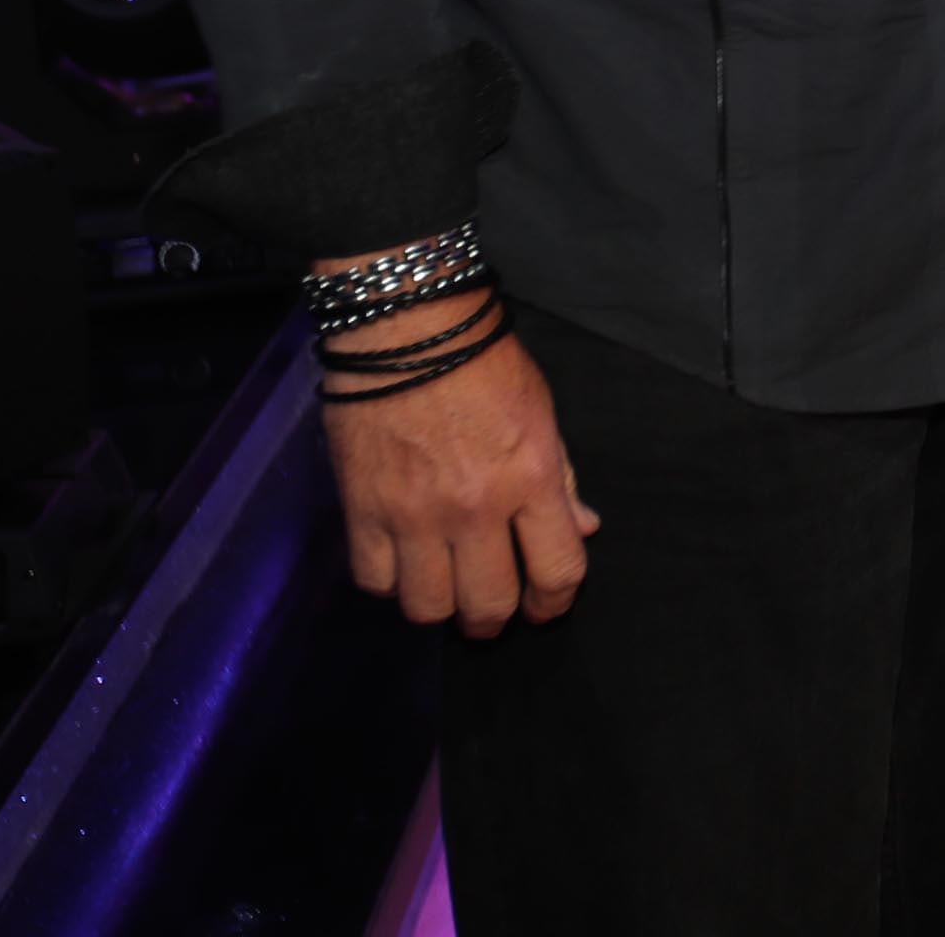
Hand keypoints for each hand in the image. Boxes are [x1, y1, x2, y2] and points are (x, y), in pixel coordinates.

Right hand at [321, 303, 597, 635]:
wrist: (406, 326)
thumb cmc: (484, 361)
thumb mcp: (542, 412)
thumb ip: (562, 479)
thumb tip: (583, 530)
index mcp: (531, 478)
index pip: (557, 569)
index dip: (555, 602)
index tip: (545, 606)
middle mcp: (474, 508)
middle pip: (487, 604)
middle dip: (495, 620)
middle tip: (490, 610)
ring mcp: (413, 514)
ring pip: (426, 608)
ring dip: (440, 607)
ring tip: (443, 588)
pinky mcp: (361, 510)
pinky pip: (373, 581)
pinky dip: (389, 582)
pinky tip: (400, 562)